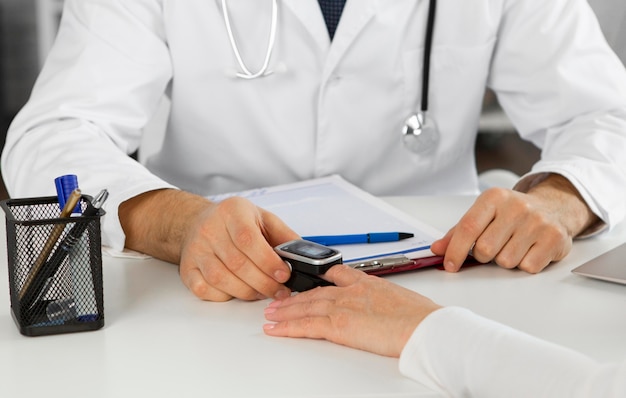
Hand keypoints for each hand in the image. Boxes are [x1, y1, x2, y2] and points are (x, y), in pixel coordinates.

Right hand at [120, 189, 298, 300]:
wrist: (201, 222)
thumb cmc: (236, 222)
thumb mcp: (264, 219)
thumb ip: (284, 237)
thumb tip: (304, 258)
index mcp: (232, 211)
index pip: (247, 239)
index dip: (267, 261)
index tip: (283, 274)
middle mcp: (210, 229)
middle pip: (237, 264)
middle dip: (264, 283)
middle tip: (280, 291)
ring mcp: (196, 250)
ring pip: (222, 279)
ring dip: (247, 292)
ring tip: (263, 292)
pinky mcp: (188, 269)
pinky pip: (206, 290)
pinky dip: (226, 296)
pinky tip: (239, 291)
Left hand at [263, 264, 441, 356]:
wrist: (424, 327)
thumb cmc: (420, 317)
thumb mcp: (403, 299)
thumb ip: (386, 301)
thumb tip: (389, 310)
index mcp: (367, 283)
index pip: (337, 276)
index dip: (321, 279)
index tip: (311, 281)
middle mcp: (350, 291)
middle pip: (314, 293)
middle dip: (294, 298)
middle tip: (278, 301)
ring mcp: (342, 307)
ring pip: (304, 307)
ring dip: (285, 311)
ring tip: (270, 314)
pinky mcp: (338, 325)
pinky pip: (305, 326)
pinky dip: (286, 327)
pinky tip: (275, 328)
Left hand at [431, 174, 597, 272]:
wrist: (553, 208)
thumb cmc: (512, 214)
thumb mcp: (484, 214)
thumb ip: (459, 232)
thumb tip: (436, 249)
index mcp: (494, 198)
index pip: (468, 227)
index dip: (455, 250)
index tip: (449, 265)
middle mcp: (517, 207)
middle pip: (485, 249)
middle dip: (483, 255)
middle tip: (493, 246)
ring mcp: (538, 222)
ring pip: (506, 261)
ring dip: (505, 260)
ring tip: (513, 245)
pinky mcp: (554, 239)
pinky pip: (527, 267)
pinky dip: (524, 264)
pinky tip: (529, 249)